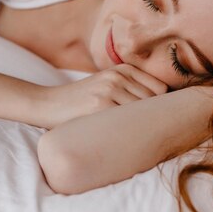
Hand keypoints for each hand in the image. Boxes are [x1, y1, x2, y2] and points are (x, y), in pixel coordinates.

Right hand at [38, 64, 168, 128]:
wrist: (47, 104)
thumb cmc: (80, 102)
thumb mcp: (106, 86)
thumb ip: (131, 91)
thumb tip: (165, 112)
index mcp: (123, 69)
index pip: (161, 89)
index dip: (163, 108)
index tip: (162, 122)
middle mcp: (119, 76)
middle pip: (156, 101)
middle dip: (156, 119)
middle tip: (152, 135)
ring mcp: (110, 89)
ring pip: (144, 112)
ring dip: (144, 128)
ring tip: (137, 140)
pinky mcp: (101, 104)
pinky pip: (128, 121)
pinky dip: (131, 133)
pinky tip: (125, 141)